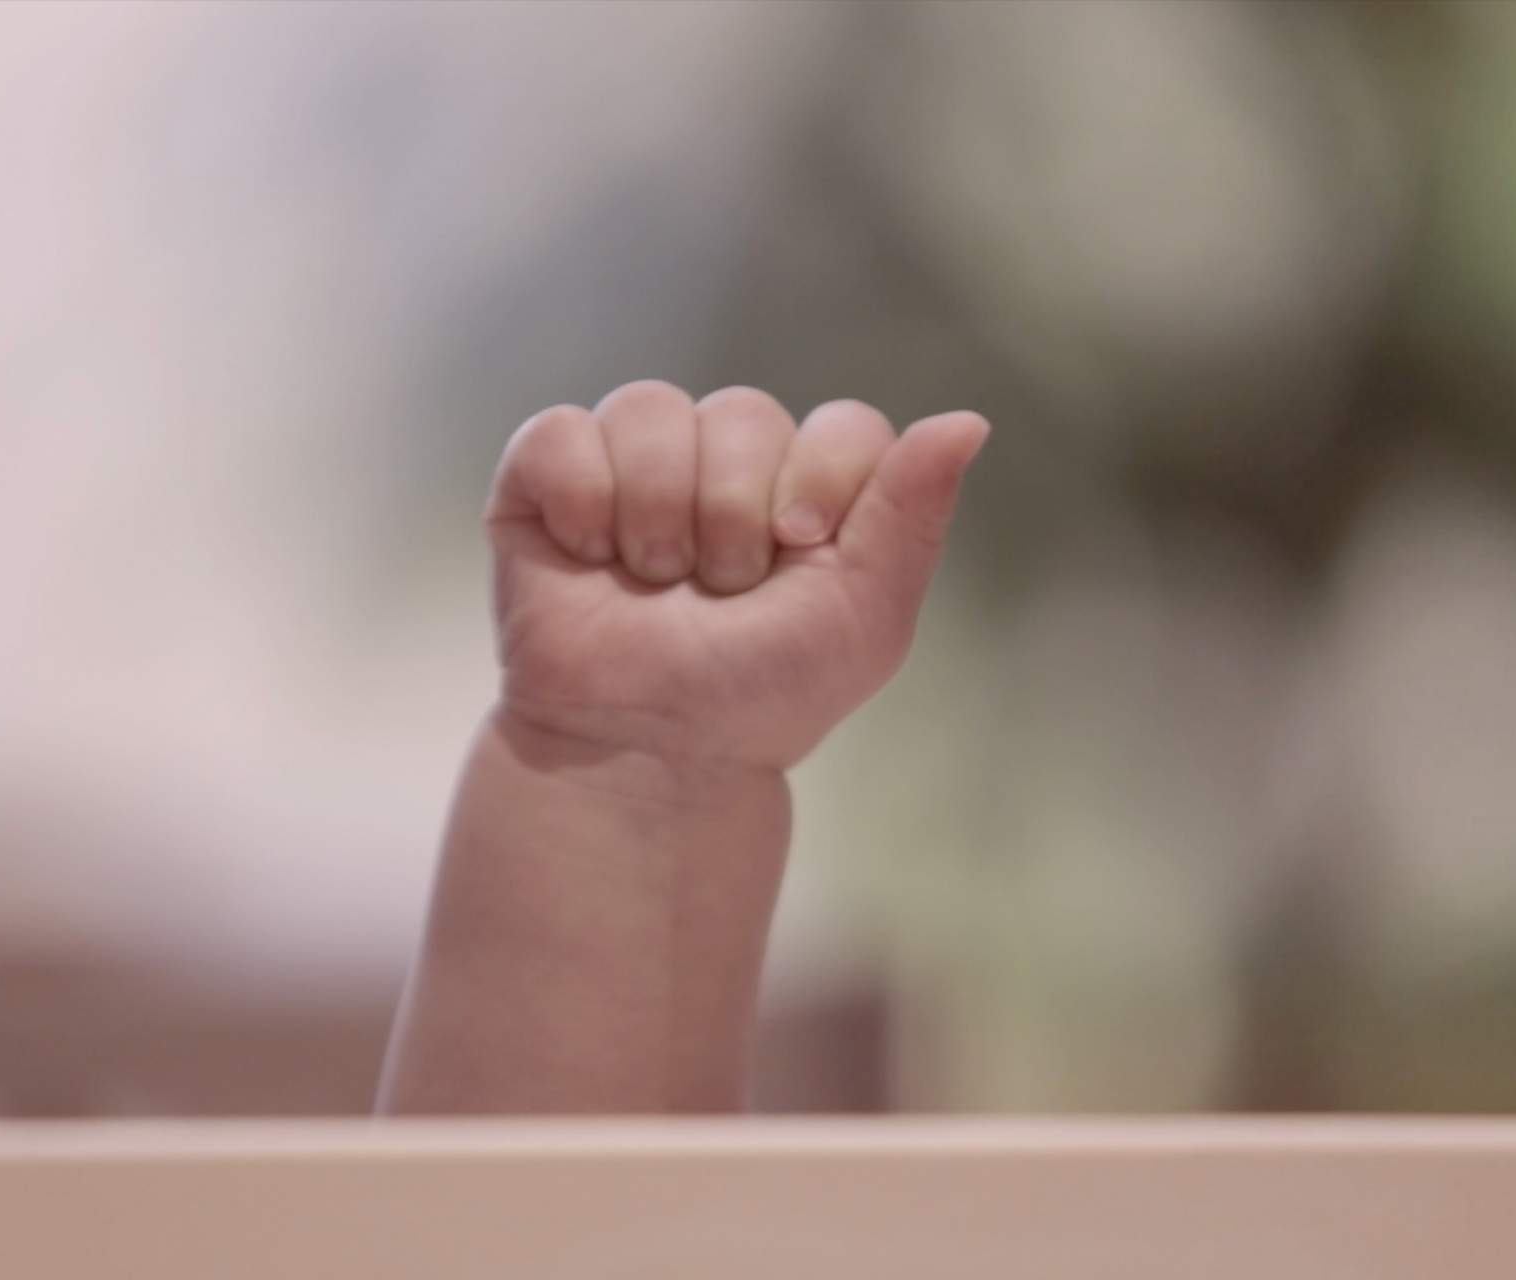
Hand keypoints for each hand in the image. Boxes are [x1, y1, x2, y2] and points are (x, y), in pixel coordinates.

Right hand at [485, 380, 987, 770]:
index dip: (822, 477)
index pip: (840, 424)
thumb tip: (969, 419)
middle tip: (716, 591)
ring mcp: (632, 465)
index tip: (798, 548)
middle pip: (743, 411)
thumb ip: (912, 514)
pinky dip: (581, 497)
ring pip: (650, 407)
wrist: (648, 750)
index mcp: (806, 488)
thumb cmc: (757, 694)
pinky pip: (562, 433)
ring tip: (651, 582)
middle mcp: (721, 463)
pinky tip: (589, 557)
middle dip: (732, 514)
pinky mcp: (546, 479)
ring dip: (658, 510)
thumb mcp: (861, 615)